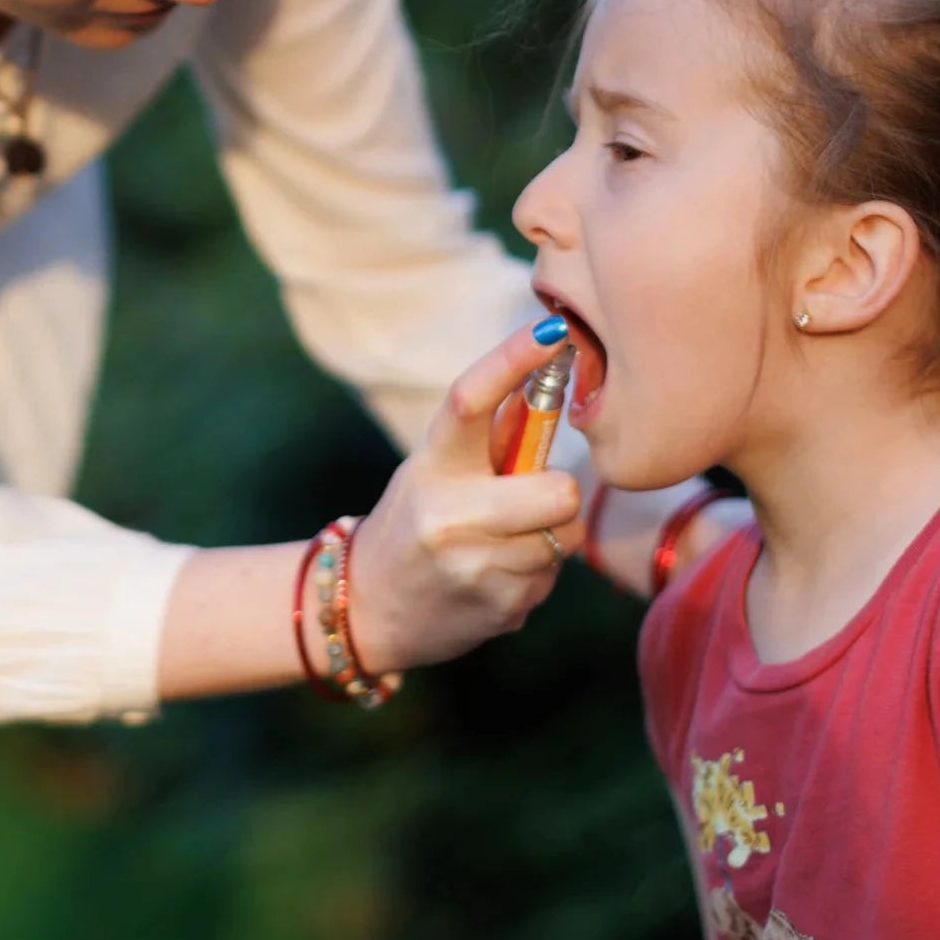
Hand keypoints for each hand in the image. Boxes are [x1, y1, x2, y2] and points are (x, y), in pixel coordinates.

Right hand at [348, 324, 583, 671]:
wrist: (373, 608)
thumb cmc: (417, 521)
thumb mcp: (437, 469)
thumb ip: (491, 434)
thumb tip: (550, 375)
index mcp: (432, 464)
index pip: (470, 400)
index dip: (512, 360)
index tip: (552, 331)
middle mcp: (449, 514)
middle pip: (559, 490)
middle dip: (559, 493)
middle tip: (534, 498)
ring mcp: (475, 566)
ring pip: (565, 535)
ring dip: (548, 536)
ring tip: (502, 542)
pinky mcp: (501, 609)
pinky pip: (553, 576)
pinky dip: (535, 574)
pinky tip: (495, 577)